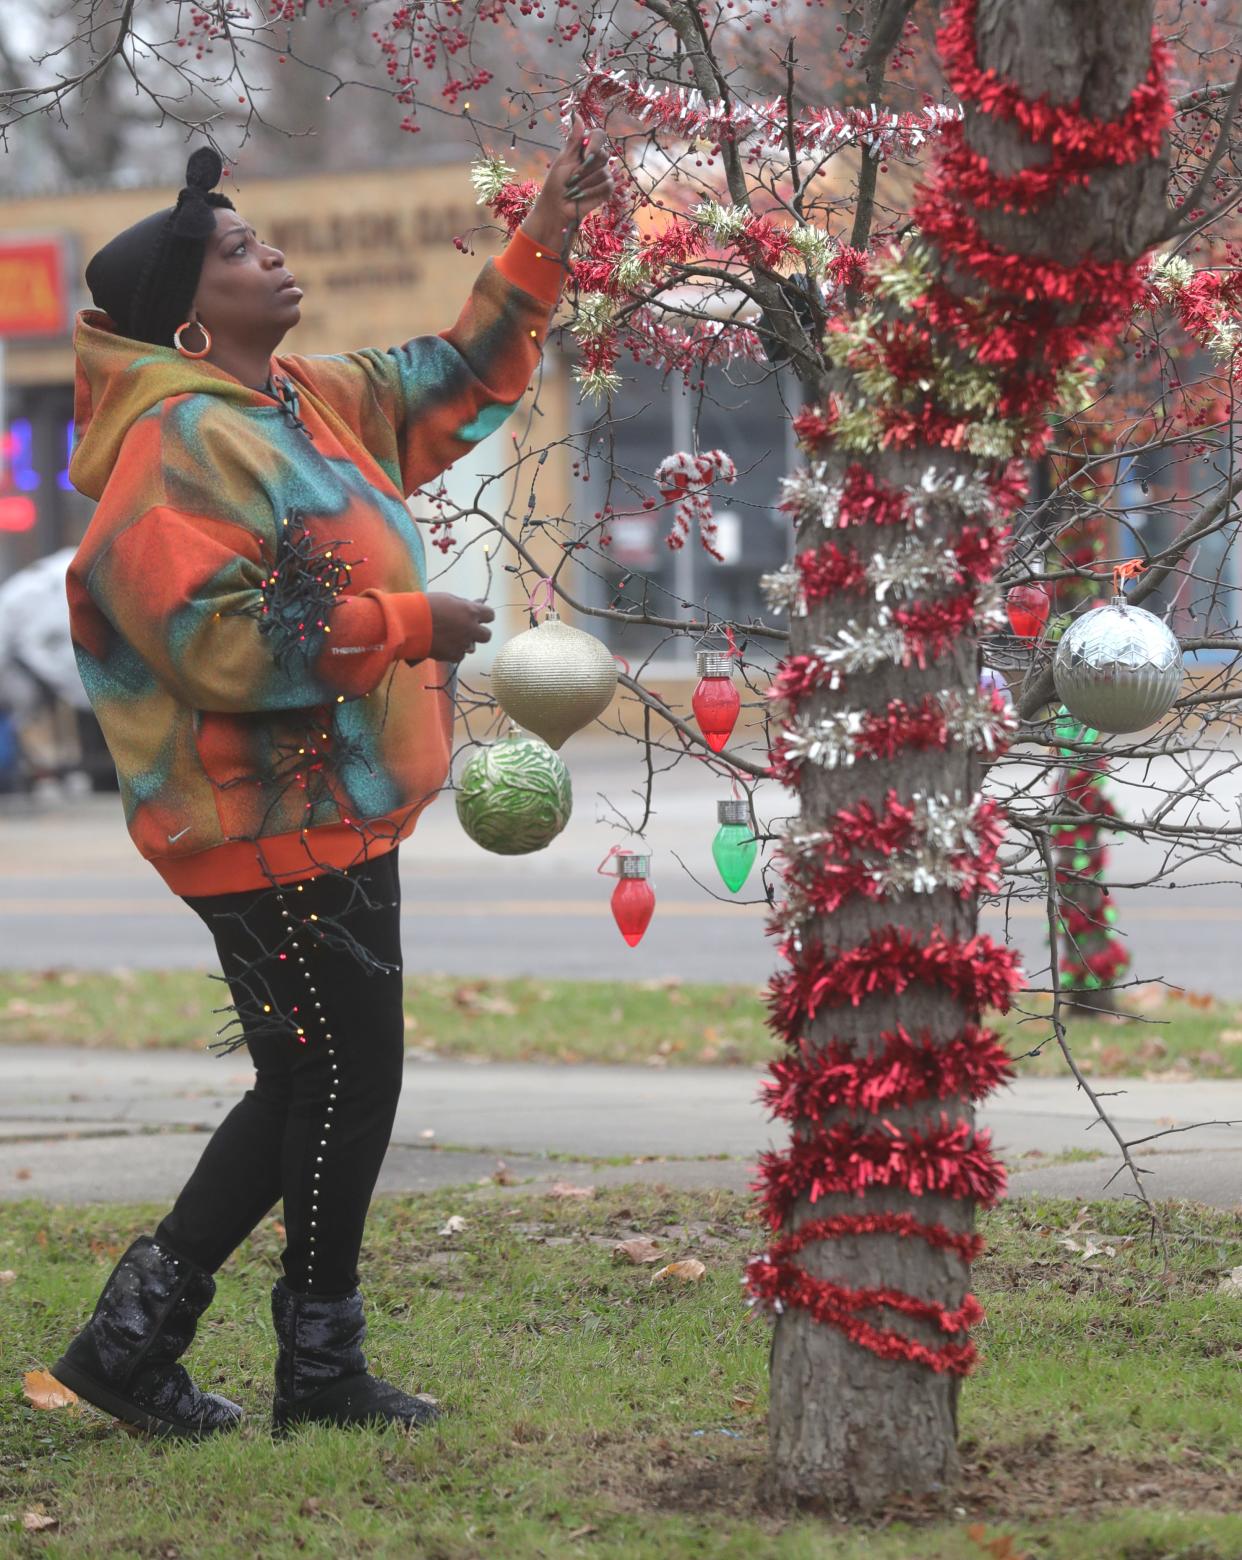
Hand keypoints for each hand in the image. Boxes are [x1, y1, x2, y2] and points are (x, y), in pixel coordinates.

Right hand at [418, 594, 494, 662]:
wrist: (409, 623)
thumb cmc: (426, 606)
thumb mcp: (448, 599)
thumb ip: (464, 605)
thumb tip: (477, 603)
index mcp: (471, 612)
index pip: (490, 615)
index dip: (484, 616)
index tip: (477, 616)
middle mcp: (471, 629)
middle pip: (486, 636)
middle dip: (479, 633)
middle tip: (467, 630)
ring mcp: (463, 644)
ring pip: (472, 647)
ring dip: (464, 643)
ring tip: (449, 638)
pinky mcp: (453, 656)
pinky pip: (459, 655)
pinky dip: (453, 652)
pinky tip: (442, 645)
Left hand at [520, 115, 615, 250]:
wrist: (557, 207)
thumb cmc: (556, 183)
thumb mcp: (563, 159)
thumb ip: (573, 139)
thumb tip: (577, 114)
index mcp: (585, 149)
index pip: (599, 135)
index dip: (595, 144)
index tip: (585, 154)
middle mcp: (597, 160)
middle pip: (603, 154)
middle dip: (585, 168)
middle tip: (572, 178)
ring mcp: (603, 174)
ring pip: (603, 171)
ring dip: (585, 182)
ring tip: (573, 189)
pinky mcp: (607, 189)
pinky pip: (607, 184)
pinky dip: (592, 191)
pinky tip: (581, 195)